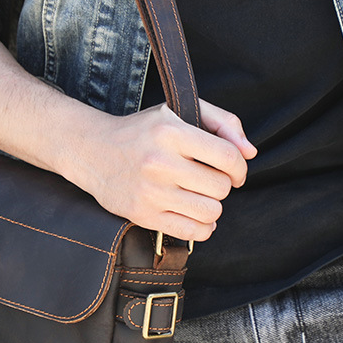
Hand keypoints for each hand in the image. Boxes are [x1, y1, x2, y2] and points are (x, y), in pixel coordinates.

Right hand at [62, 99, 256, 242]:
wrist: (92, 150)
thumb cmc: (143, 130)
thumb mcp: (180, 111)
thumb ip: (222, 123)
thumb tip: (250, 152)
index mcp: (171, 132)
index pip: (227, 157)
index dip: (239, 167)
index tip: (234, 170)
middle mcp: (160, 162)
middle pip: (221, 187)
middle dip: (222, 185)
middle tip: (208, 180)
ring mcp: (150, 191)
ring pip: (210, 211)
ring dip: (212, 206)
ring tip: (199, 195)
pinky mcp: (142, 214)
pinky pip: (192, 232)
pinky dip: (202, 227)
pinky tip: (194, 214)